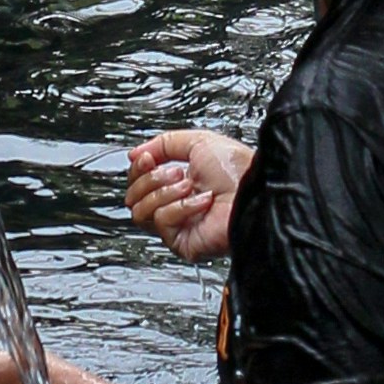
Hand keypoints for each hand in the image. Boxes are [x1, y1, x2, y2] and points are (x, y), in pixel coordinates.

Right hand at [128, 127, 248, 259]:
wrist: (251, 191)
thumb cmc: (236, 169)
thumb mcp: (197, 141)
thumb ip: (163, 143)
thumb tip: (135, 154)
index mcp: (178, 181)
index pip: (139, 181)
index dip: (138, 168)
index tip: (146, 158)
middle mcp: (174, 204)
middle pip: (133, 197)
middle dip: (151, 179)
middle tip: (175, 172)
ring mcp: (177, 224)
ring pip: (140, 211)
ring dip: (164, 192)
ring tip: (189, 185)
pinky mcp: (180, 242)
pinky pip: (161, 222)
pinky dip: (181, 207)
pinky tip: (201, 202)